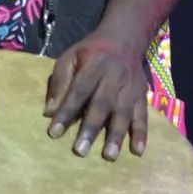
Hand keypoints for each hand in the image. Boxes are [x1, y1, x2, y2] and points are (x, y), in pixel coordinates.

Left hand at [44, 31, 148, 160]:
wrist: (126, 37)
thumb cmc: (92, 51)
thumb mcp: (71, 56)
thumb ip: (60, 81)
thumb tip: (49, 112)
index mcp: (94, 65)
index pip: (78, 90)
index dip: (66, 111)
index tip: (54, 133)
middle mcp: (114, 77)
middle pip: (101, 104)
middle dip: (91, 128)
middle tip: (80, 151)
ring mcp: (130, 87)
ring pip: (123, 112)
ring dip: (116, 135)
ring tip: (109, 156)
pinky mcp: (142, 95)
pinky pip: (142, 115)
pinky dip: (141, 133)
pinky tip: (138, 151)